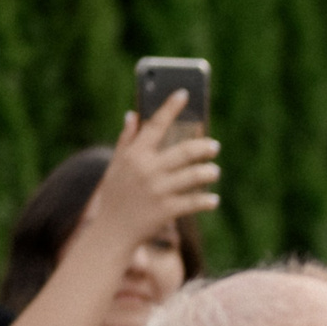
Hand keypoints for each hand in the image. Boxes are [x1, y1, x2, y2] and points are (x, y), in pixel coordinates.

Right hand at [80, 91, 220, 256]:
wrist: (112, 232)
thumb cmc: (115, 197)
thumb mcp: (116, 167)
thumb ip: (126, 141)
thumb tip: (132, 115)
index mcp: (133, 155)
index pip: (154, 124)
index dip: (170, 107)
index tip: (184, 93)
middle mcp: (146, 169)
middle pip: (183, 151)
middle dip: (203, 147)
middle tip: (214, 146)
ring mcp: (157, 190)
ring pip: (193, 176)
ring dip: (208, 173)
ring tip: (214, 172)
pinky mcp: (166, 210)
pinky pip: (194, 202)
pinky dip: (207, 201)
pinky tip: (213, 200)